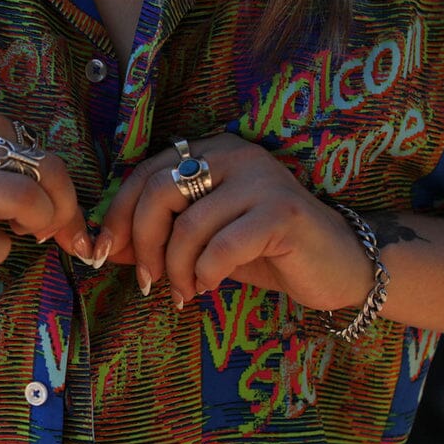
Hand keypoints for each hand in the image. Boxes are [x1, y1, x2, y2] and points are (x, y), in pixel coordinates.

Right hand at [0, 107, 91, 268]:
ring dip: (39, 222)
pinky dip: (0, 251)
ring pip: (25, 200)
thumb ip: (1, 153)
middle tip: (46, 224)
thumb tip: (55, 193)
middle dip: (61, 206)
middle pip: (45, 172)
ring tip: (21, 231)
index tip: (51, 205)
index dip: (59, 186)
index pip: (43, 152)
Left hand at [100, 134, 373, 311]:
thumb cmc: (265, 252)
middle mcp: (235, 154)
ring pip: (189, 225)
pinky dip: (205, 274)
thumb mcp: (202, 242)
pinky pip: (222, 247)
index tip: (104, 252)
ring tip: (185, 292)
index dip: (118, 214)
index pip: (145, 173)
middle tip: (148, 282)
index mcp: (211, 151)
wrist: (339, 266)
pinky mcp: (282, 211)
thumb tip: (104, 247)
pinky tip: (209, 286)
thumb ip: (157, 236)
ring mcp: (261, 179)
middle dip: (144, 244)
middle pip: (159, 192)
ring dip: (176, 269)